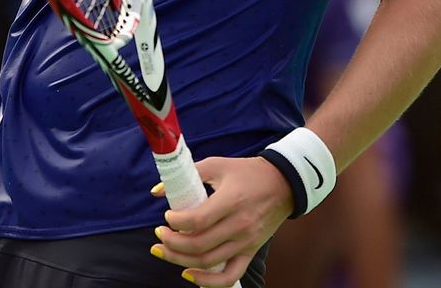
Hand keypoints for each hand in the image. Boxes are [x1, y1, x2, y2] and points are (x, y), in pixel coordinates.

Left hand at [151, 156, 293, 286]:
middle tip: (159, 234)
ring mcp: (246, 242)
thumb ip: (190, 173)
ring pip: (208, 262)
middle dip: (172, 244)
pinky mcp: (250, 252)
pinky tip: (189, 274)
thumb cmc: (247, 172)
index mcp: (231, 201)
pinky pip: (229, 276)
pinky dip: (208, 282)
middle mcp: (239, 225)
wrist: (283, 184)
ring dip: (181, 261)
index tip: (167, 217)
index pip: (197, 220)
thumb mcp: (218, 164)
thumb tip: (157, 190)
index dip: (176, 222)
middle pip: (199, 245)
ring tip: (164, 250)